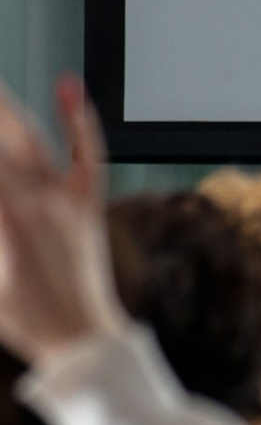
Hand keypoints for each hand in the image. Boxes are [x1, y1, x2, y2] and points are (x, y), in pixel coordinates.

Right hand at [0, 77, 124, 369]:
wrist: (82, 340)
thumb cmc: (25, 320)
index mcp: (7, 219)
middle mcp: (36, 200)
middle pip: (0, 143)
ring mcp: (64, 199)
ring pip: (28, 137)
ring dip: (4, 106)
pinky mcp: (87, 203)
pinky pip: (85, 152)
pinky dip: (77, 117)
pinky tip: (68, 84)